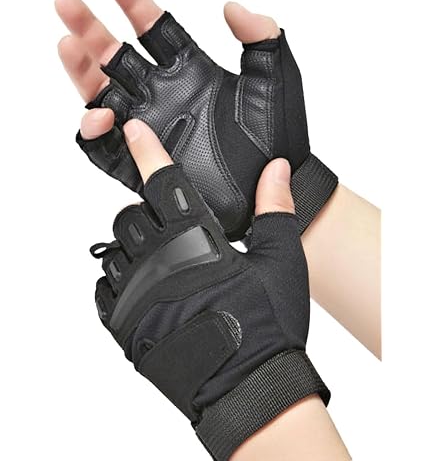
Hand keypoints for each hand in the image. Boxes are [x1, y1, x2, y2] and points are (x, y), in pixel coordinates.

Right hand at [56, 0, 336, 239]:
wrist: (276, 186)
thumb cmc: (281, 138)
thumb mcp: (275, 79)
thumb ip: (261, 37)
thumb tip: (231, 6)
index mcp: (192, 72)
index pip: (154, 31)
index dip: (134, 3)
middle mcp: (166, 97)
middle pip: (118, 58)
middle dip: (91, 30)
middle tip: (68, 4)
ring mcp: (153, 129)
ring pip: (104, 97)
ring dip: (82, 73)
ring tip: (69, 46)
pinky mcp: (146, 164)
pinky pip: (107, 148)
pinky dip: (94, 131)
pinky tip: (98, 113)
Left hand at [89, 118, 328, 459]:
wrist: (250, 387)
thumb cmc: (269, 323)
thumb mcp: (281, 259)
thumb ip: (274, 208)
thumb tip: (275, 168)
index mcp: (195, 241)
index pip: (164, 182)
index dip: (148, 150)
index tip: (134, 130)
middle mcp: (158, 264)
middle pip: (129, 214)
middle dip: (146, 212)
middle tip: (172, 230)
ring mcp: (136, 297)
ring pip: (113, 249)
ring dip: (133, 246)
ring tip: (163, 262)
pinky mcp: (125, 328)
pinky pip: (103, 290)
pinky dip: (117, 281)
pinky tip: (145, 288)